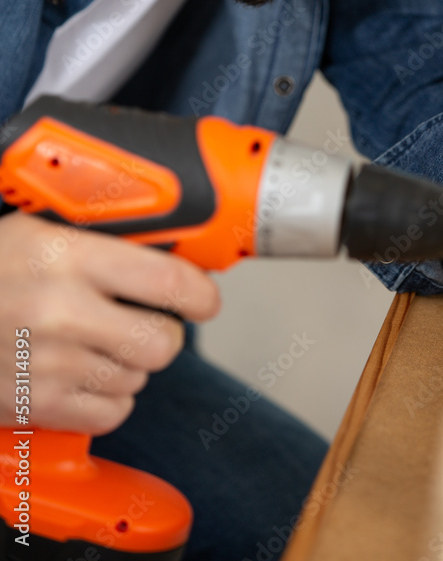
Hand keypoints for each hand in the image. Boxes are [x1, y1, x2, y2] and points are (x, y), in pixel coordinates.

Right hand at [0, 212, 220, 433]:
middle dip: (164, 331)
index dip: (200, 293)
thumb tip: (170, 247)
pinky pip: (110, 413)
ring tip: (99, 341)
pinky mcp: (35, 406)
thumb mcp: (39, 231)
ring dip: (131, 364)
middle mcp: (62, 314)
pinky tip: (85, 372)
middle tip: (147, 319)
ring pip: (138, 379)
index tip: (205, 298)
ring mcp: (48, 365)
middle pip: (161, 342)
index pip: (165, 281)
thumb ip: (102, 240)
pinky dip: (109, 398)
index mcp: (67, 258)